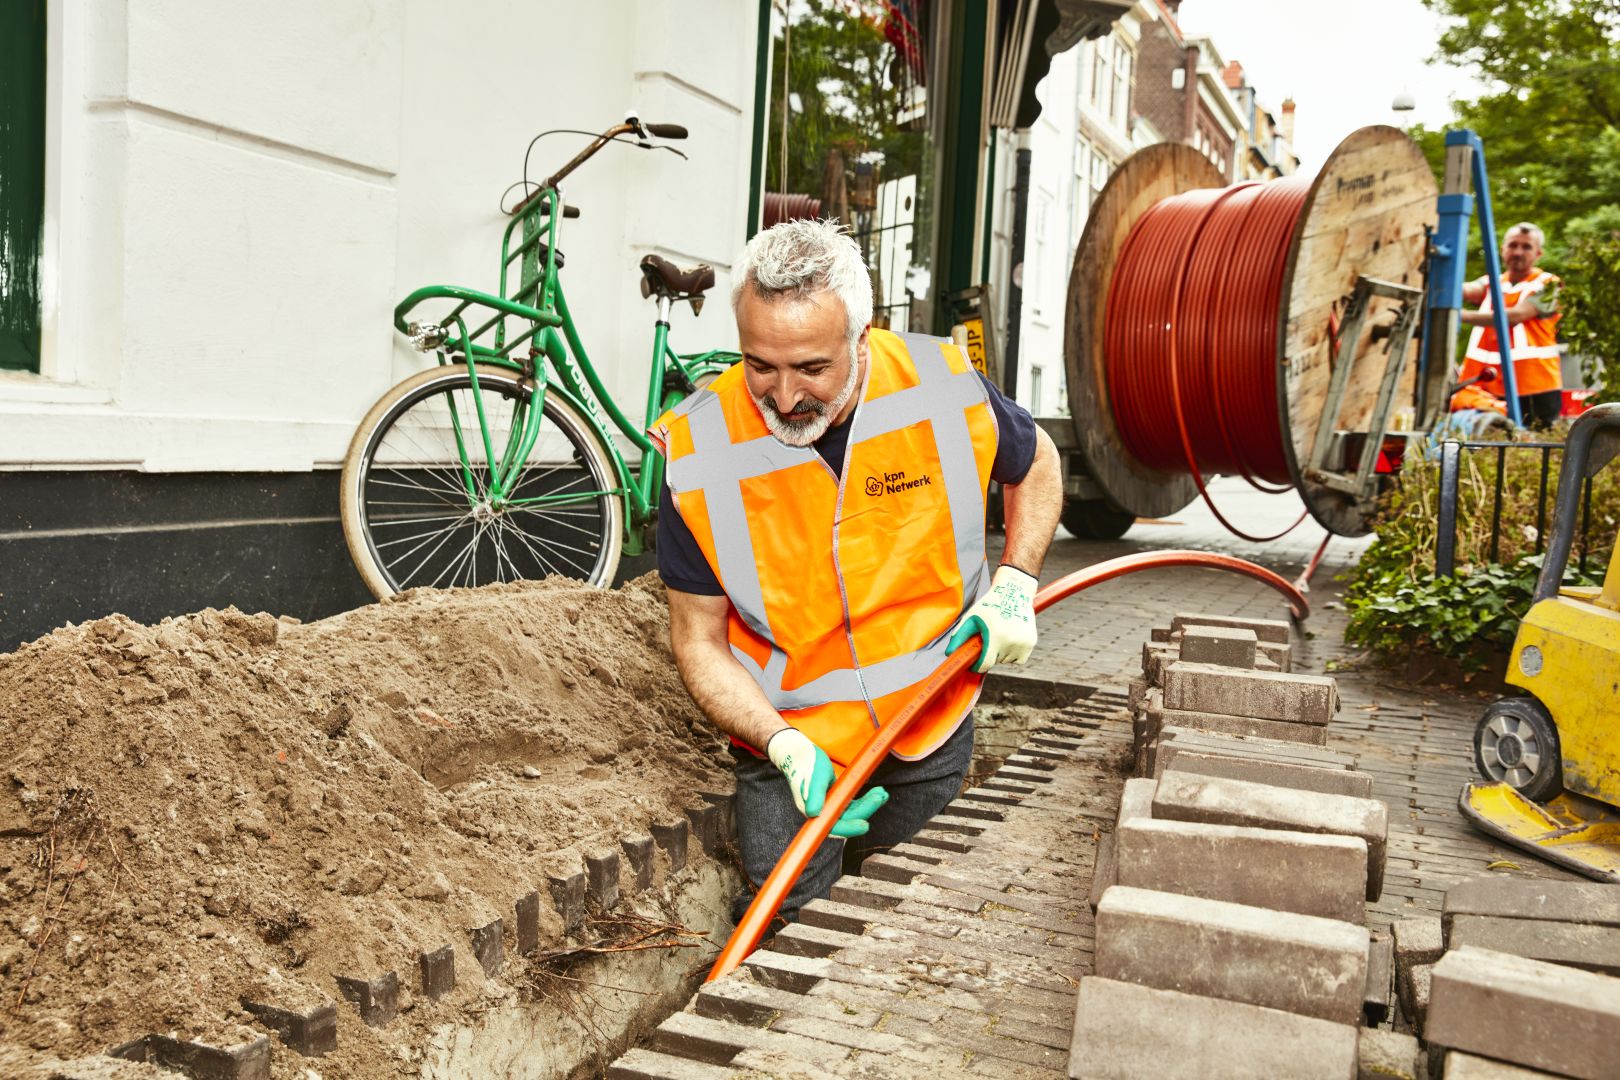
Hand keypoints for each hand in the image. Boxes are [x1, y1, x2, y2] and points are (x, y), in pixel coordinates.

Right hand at [765, 728, 888, 837]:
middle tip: (879, 796)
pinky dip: (865, 799)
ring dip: (868, 804)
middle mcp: (822, 812)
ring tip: (882, 793)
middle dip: (865, 809)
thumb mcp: (814, 777)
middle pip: (847, 818)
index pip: (833, 826)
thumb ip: (815, 795)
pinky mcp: (835, 798)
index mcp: (813, 811)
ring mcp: (829, 805)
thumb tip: (814, 813)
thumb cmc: (806, 764)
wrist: (799, 753)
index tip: (865, 825)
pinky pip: (852, 803)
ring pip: (852, 811)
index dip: (849, 828)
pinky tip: (878, 793)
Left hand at [947, 564, 1037, 673]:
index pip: (985, 664)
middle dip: (989, 654)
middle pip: (995, 661)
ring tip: (1000, 635)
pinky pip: (1019, 659)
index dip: (977, 666)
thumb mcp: (972, 617)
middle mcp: (1011, 642)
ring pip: (1007, 661)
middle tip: (988, 638)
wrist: (1014, 592)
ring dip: (1002, 654)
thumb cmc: (990, 604)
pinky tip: (1010, 639)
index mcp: (996, 636)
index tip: (974, 663)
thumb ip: (959, 636)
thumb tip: (949, 653)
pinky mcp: (1031, 643)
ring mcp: (1023, 643)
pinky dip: (1013, 654)